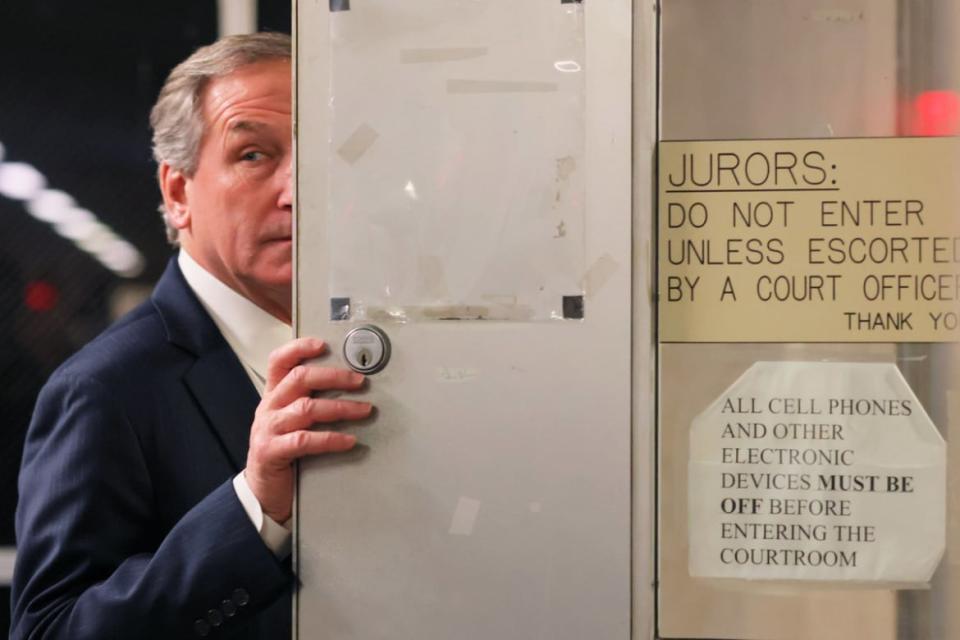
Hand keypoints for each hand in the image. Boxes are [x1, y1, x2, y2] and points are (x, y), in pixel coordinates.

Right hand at [245, 337, 370, 522]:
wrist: (262, 491)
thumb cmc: (283, 451)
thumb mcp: (292, 421)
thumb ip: (309, 401)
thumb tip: (350, 385)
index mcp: (273, 395)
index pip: (279, 361)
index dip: (299, 348)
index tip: (323, 344)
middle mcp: (269, 408)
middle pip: (299, 379)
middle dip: (333, 376)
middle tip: (360, 381)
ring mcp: (268, 429)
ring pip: (306, 408)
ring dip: (340, 407)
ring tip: (364, 410)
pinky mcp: (271, 452)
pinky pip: (305, 440)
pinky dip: (330, 439)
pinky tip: (349, 440)